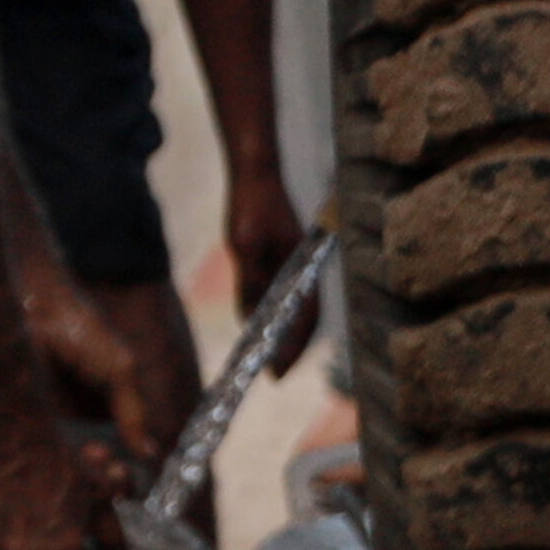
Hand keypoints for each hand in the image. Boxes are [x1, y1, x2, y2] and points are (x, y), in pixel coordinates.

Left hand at [225, 169, 322, 363]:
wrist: (255, 174)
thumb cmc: (251, 207)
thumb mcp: (245, 246)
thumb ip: (250, 280)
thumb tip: (252, 319)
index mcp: (301, 269)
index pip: (304, 318)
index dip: (293, 347)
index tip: (278, 372)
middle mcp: (302, 269)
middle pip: (303, 317)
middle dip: (291, 347)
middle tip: (274, 374)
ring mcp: (292, 264)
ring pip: (292, 307)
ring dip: (283, 332)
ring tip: (266, 360)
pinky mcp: (279, 257)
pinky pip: (280, 293)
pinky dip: (272, 312)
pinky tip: (256, 326)